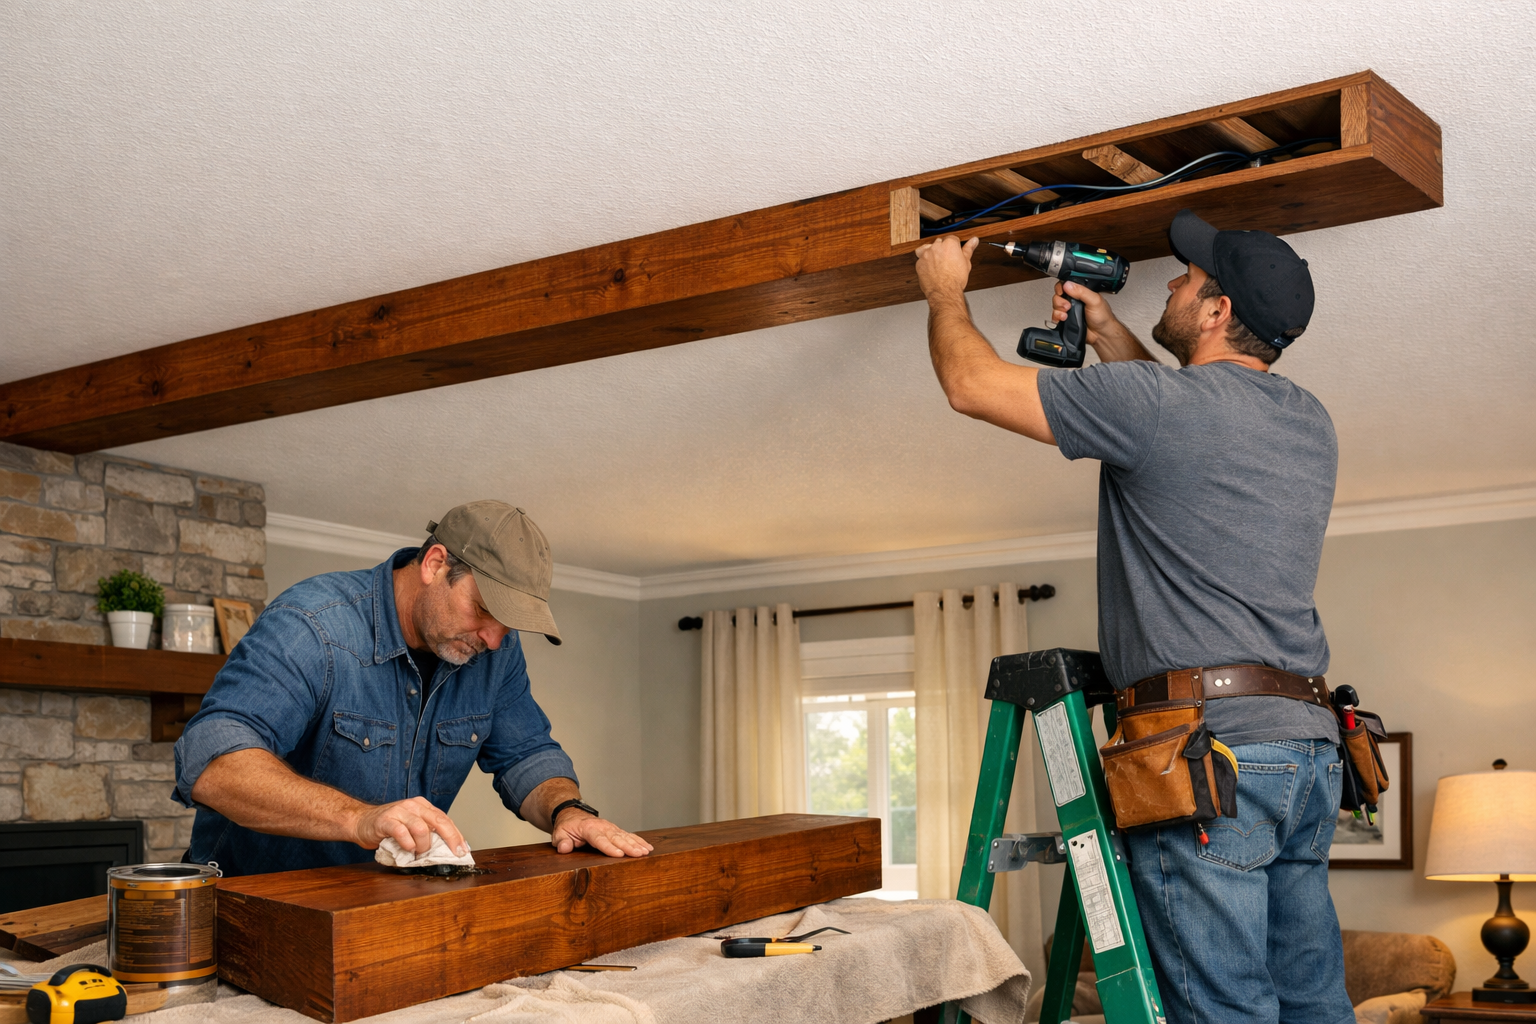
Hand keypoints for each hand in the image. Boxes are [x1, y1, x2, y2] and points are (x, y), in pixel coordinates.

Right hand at [352, 796, 467, 856]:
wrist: (360, 822)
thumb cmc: (387, 827)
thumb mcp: (411, 826)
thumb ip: (426, 833)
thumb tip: (446, 849)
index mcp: (422, 806)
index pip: (445, 819)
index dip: (456, 835)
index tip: (463, 849)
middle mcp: (413, 805)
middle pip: (439, 820)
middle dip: (451, 839)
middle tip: (454, 854)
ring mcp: (399, 811)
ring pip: (422, 828)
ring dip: (423, 846)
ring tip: (418, 853)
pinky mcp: (386, 820)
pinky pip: (402, 833)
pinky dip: (408, 845)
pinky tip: (407, 849)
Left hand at [551, 811, 653, 857]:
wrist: (573, 814)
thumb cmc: (567, 826)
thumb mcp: (559, 833)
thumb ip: (562, 841)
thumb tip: (564, 848)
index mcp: (588, 828)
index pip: (599, 839)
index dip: (609, 847)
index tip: (618, 854)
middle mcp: (602, 826)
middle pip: (616, 837)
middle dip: (628, 846)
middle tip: (639, 854)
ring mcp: (611, 828)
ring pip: (625, 836)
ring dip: (636, 844)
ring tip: (645, 852)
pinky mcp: (616, 831)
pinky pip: (629, 835)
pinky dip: (639, 841)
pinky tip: (647, 847)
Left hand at [914, 236, 978, 301]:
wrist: (945, 292)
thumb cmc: (955, 279)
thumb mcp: (966, 262)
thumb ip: (968, 249)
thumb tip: (974, 241)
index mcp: (949, 244)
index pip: (952, 238)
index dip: (954, 247)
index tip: (954, 253)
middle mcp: (936, 247)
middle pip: (939, 243)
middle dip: (942, 250)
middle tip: (947, 261)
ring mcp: (926, 254)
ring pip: (927, 249)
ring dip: (931, 254)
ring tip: (938, 264)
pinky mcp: (919, 263)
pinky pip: (921, 260)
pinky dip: (925, 264)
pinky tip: (932, 270)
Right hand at [1051, 281, 1118, 338]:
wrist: (1101, 334)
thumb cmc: (1103, 317)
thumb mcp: (1094, 300)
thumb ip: (1081, 291)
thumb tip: (1068, 285)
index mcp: (1082, 292)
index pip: (1067, 284)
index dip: (1061, 287)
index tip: (1062, 292)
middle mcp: (1075, 299)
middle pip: (1058, 295)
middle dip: (1059, 301)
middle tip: (1067, 306)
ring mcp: (1070, 309)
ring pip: (1055, 305)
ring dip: (1058, 310)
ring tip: (1066, 315)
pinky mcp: (1066, 319)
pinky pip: (1055, 316)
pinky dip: (1056, 317)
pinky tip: (1063, 319)